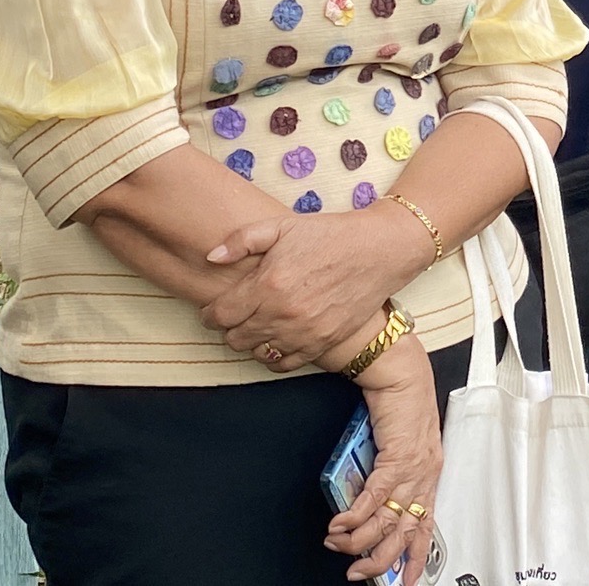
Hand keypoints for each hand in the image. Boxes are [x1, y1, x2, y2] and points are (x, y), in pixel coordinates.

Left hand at [201, 209, 413, 368]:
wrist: (378, 251)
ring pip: (256, 353)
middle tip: (236, 316)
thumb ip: (242, 240)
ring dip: (250, 342)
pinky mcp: (321, 344)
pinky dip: (273, 356)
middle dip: (229, 328)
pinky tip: (276, 340)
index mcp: (268, 284)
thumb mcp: (283, 225)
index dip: (211, 313)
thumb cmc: (329, 234)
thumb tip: (211, 257)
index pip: (220, 314)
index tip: (214, 309)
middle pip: (235, 338)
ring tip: (256, 326)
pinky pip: (283, 363)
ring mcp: (303, 333)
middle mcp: (282, 314)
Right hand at [327, 336, 441, 583]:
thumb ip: (388, 471)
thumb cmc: (402, 401)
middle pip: (403, 532)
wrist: (401, 371)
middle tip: (357, 571)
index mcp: (429, 474)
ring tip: (337, 544)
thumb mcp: (399, 443)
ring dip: (358, 539)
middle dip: (378, 559)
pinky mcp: (396, 456)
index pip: (425, 526)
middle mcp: (424, 475)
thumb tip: (364, 497)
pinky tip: (340, 524)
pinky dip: (355, 515)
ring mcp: (412, 468)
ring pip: (386, 520)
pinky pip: (374, 497)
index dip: (414, 557)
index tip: (405, 581)